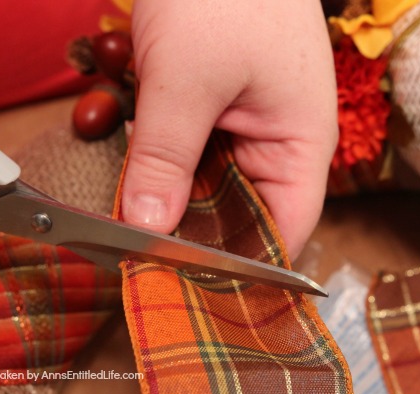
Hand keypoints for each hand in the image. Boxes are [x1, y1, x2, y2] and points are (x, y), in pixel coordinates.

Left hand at [122, 0, 336, 259]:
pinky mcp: (207, 112)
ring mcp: (238, 128)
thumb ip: (168, 157)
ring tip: (121, 196)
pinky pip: (180, 152)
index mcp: (298, 146)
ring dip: (161, 188)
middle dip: (186, 230)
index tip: (185, 287)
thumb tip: (149, 228)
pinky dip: (151, 154)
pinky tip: (123, 143)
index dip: (239, 268)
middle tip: (134, 251)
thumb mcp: (188, 79)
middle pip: (235, 216)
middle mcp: (272, 146)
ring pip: (200, 186)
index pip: (282, 231)